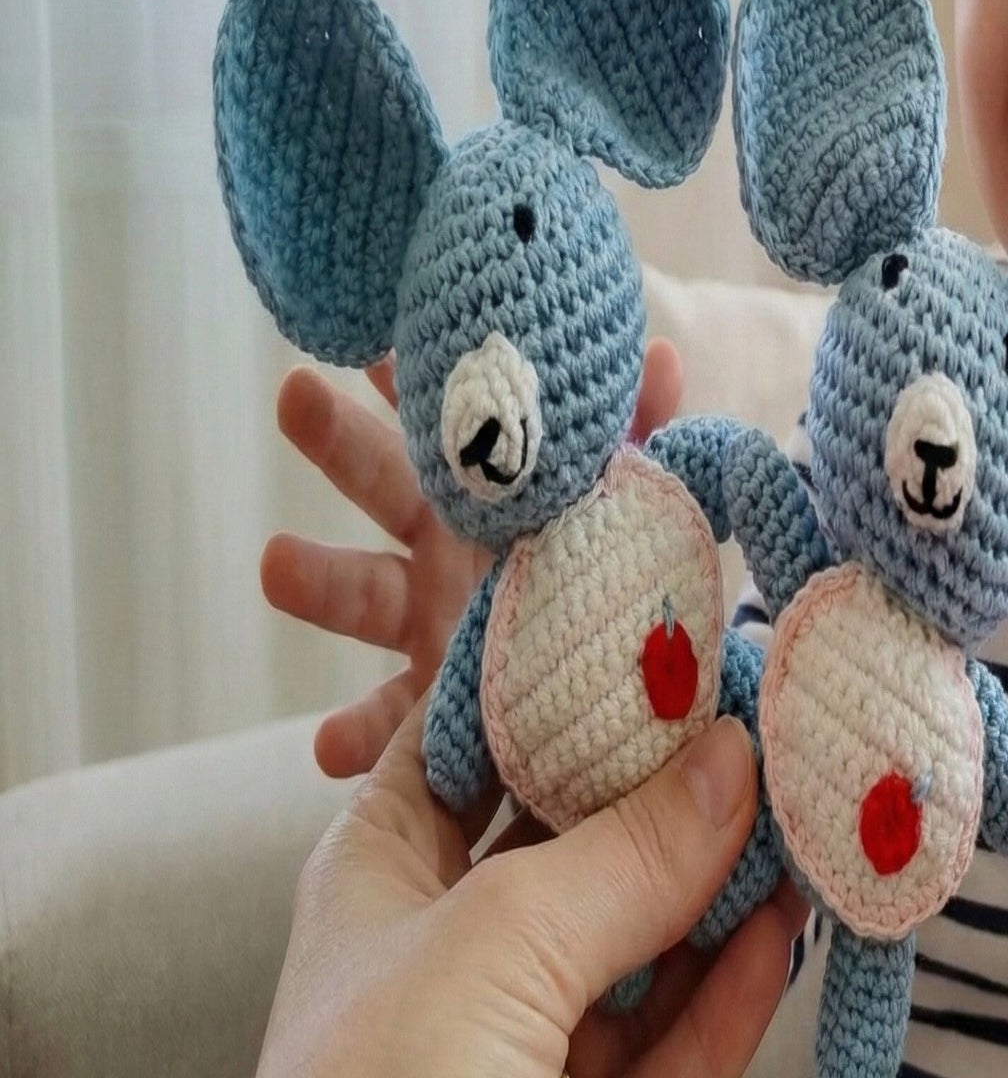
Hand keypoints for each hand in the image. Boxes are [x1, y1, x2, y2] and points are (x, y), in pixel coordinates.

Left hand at [115, 698, 802, 1077]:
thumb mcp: (496, 951)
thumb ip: (627, 855)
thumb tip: (736, 760)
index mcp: (386, 882)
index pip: (483, 746)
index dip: (572, 690)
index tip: (676, 638)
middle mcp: (450, 969)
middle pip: (584, 855)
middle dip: (678, 800)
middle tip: (779, 731)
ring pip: (643, 964)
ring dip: (723, 903)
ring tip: (812, 824)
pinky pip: (671, 1072)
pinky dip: (731, 1009)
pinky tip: (789, 940)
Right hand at [263, 339, 685, 779]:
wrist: (623, 699)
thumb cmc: (616, 589)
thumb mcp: (635, 514)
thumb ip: (644, 442)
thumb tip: (663, 356)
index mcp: (496, 500)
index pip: (449, 427)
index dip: (412, 382)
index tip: (373, 332)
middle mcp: (449, 555)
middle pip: (388, 487)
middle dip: (343, 441)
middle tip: (296, 394)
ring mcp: (430, 629)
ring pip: (365, 596)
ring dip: (320, 579)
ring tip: (276, 565)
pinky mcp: (434, 713)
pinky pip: (392, 724)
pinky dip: (358, 734)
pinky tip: (329, 745)